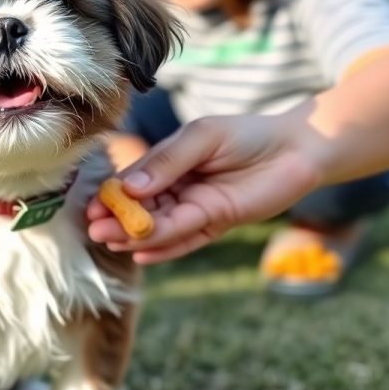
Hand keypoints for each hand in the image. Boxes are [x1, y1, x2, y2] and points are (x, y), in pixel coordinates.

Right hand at [87, 112, 322, 262]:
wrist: (297, 148)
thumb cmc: (246, 134)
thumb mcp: (201, 138)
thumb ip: (167, 162)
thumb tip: (130, 187)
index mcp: (166, 165)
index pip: (131, 184)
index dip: (111, 197)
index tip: (91, 210)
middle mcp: (177, 189)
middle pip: (142, 209)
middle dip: (118, 221)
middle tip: (96, 231)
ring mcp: (196, 208)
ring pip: (161, 226)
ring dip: (137, 236)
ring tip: (113, 242)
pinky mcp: (217, 223)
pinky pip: (187, 239)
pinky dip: (166, 248)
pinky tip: (144, 255)